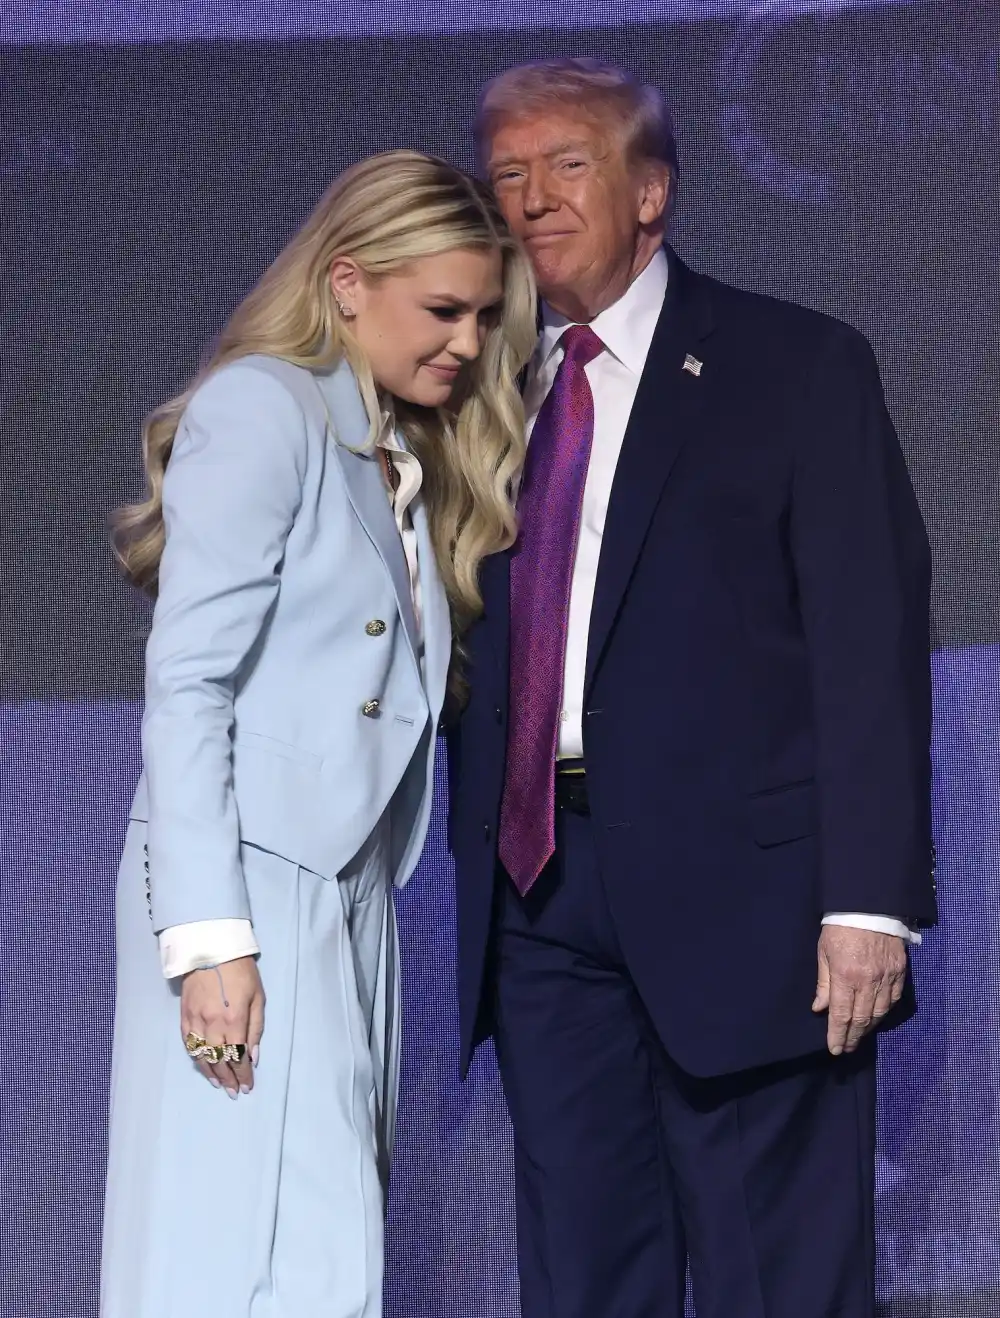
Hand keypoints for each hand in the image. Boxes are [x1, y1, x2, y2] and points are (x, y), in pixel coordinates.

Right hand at [181, 956, 264, 1097]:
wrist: (212, 950)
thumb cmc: (242, 972)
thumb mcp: (258, 997)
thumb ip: (256, 1029)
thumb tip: (253, 1057)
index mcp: (234, 1020)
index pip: (238, 1057)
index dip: (242, 1075)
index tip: (247, 1087)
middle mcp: (213, 1025)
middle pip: (220, 1060)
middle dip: (228, 1079)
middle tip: (234, 1092)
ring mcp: (196, 1021)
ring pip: (202, 1056)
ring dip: (211, 1073)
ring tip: (220, 1084)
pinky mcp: (184, 1016)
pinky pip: (189, 1044)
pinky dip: (196, 1058)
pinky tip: (203, 1065)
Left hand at [812, 926, 905, 1055]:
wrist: (869, 905)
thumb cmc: (840, 927)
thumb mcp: (824, 951)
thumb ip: (823, 982)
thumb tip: (820, 1008)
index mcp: (845, 976)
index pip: (841, 1015)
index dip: (838, 1035)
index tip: (835, 1049)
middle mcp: (868, 981)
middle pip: (862, 1018)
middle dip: (853, 1036)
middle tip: (846, 1048)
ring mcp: (887, 977)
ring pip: (879, 1012)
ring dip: (869, 1028)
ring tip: (859, 1036)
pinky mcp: (900, 971)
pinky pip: (894, 999)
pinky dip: (885, 1012)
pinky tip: (877, 1018)